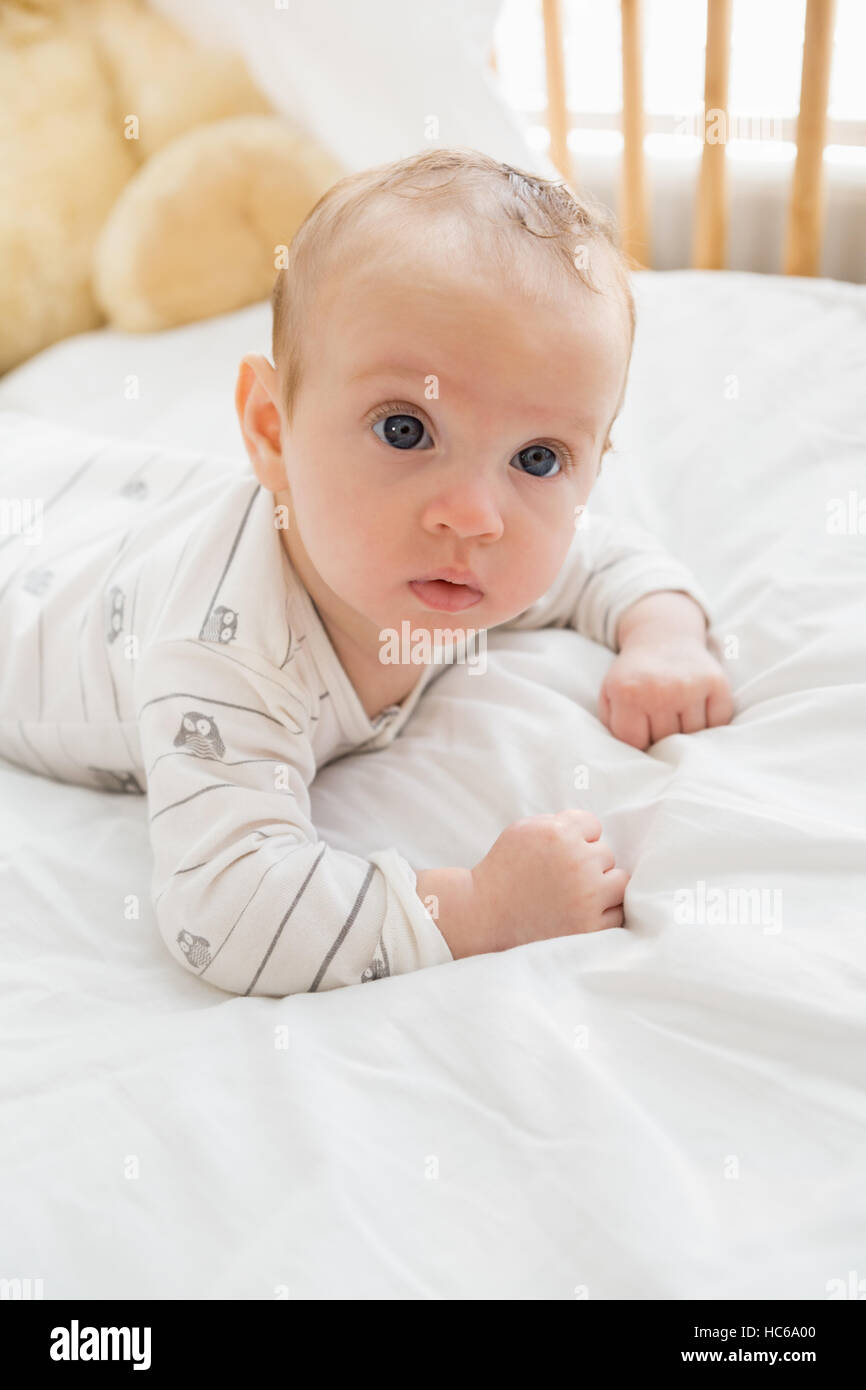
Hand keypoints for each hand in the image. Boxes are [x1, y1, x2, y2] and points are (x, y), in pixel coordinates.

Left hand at [600, 593, 734, 749]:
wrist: (663, 636)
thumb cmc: (634, 674)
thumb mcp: (609, 694)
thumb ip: (612, 725)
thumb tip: (630, 756)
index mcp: (628, 693)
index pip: (636, 743)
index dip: (639, 741)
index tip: (641, 730)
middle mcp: (661, 690)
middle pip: (665, 740)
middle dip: (661, 736)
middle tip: (659, 718)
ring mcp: (691, 686)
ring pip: (693, 736)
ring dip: (686, 732)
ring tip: (677, 714)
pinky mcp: (717, 683)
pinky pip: (718, 723)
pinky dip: (711, 723)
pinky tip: (697, 709)